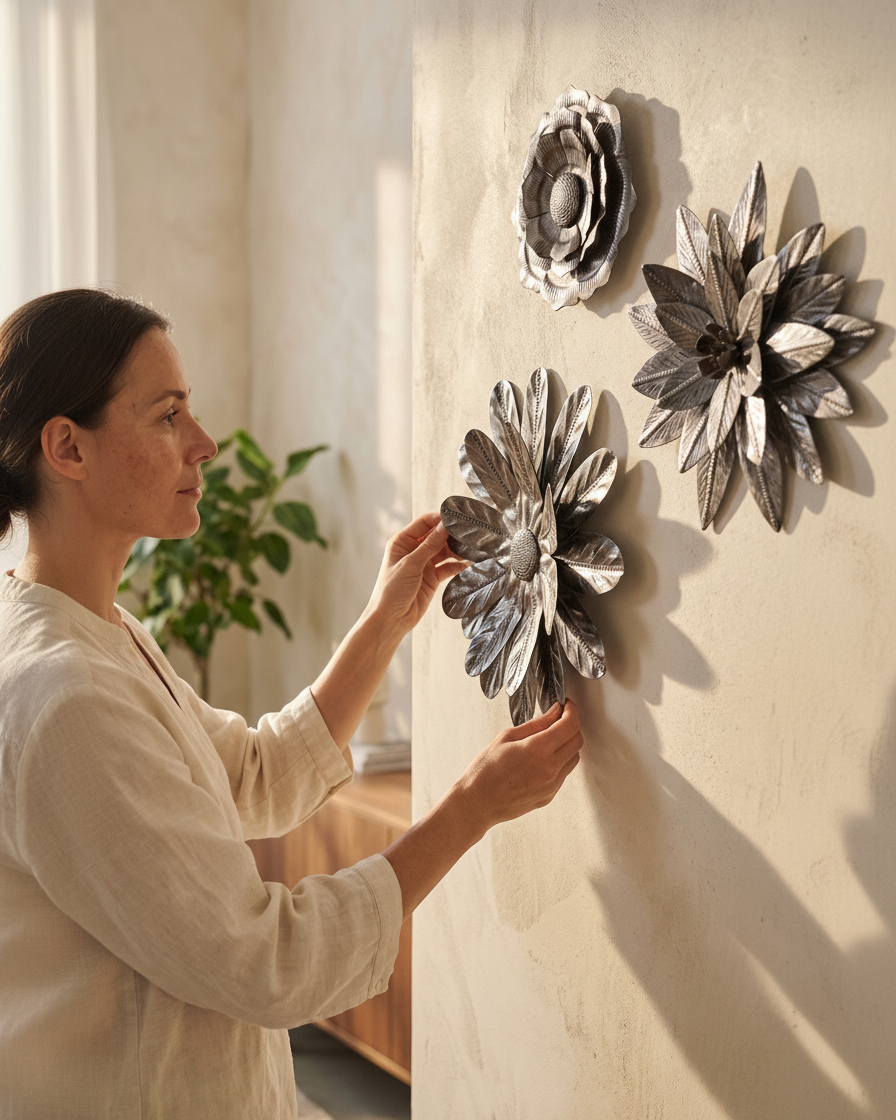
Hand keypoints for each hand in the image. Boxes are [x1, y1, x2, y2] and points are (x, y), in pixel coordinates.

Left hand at [366, 511, 466, 636]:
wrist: (391, 620)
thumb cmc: (391, 590)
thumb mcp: (410, 564)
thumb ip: (429, 545)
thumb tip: (444, 526)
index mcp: (402, 542)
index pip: (424, 523)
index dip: (439, 519)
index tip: (456, 518)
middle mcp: (414, 550)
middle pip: (437, 536)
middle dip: (452, 535)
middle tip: (470, 533)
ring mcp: (424, 564)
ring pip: (445, 551)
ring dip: (457, 550)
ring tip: (472, 548)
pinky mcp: (433, 578)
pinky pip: (448, 567)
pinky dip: (458, 565)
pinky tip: (469, 563)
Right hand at [455, 699, 583, 834]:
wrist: (478, 803)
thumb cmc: (485, 771)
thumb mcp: (507, 737)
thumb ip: (536, 724)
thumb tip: (555, 713)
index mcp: (538, 750)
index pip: (570, 725)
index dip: (571, 710)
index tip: (566, 705)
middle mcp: (550, 768)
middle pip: (578, 740)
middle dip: (572, 725)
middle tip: (559, 719)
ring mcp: (552, 785)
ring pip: (574, 758)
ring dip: (568, 744)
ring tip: (549, 739)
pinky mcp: (550, 795)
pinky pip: (564, 773)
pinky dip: (560, 761)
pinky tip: (542, 758)